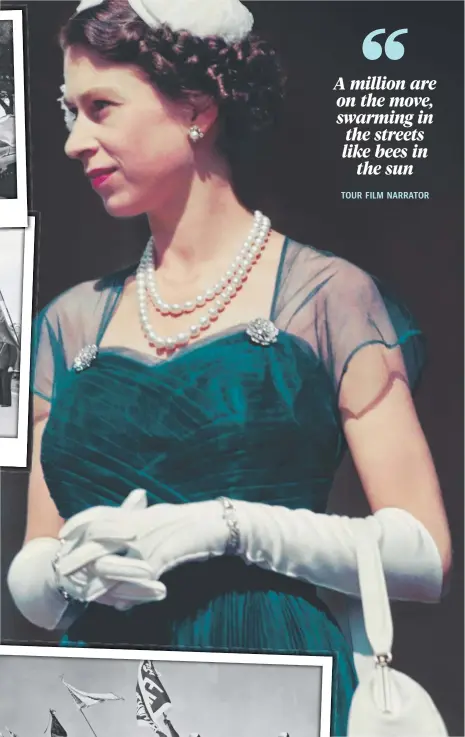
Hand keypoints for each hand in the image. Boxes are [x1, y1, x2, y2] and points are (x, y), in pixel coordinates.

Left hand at [66, 493, 228, 600]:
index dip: (79, 522)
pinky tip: (120, 606)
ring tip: (86, 594)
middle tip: (62, 570)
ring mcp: (148, 543)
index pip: (100, 513)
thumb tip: (130, 521)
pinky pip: (137, 579)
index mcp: (137, 513)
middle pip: (97, 538)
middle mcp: (138, 525)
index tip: (63, 534)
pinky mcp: (160, 559)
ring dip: (98, 581)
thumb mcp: (160, 516)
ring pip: (112, 563)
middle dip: (78, 555)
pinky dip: (128, 594)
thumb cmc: (190, 521)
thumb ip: (140, 520)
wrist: (216, 524)